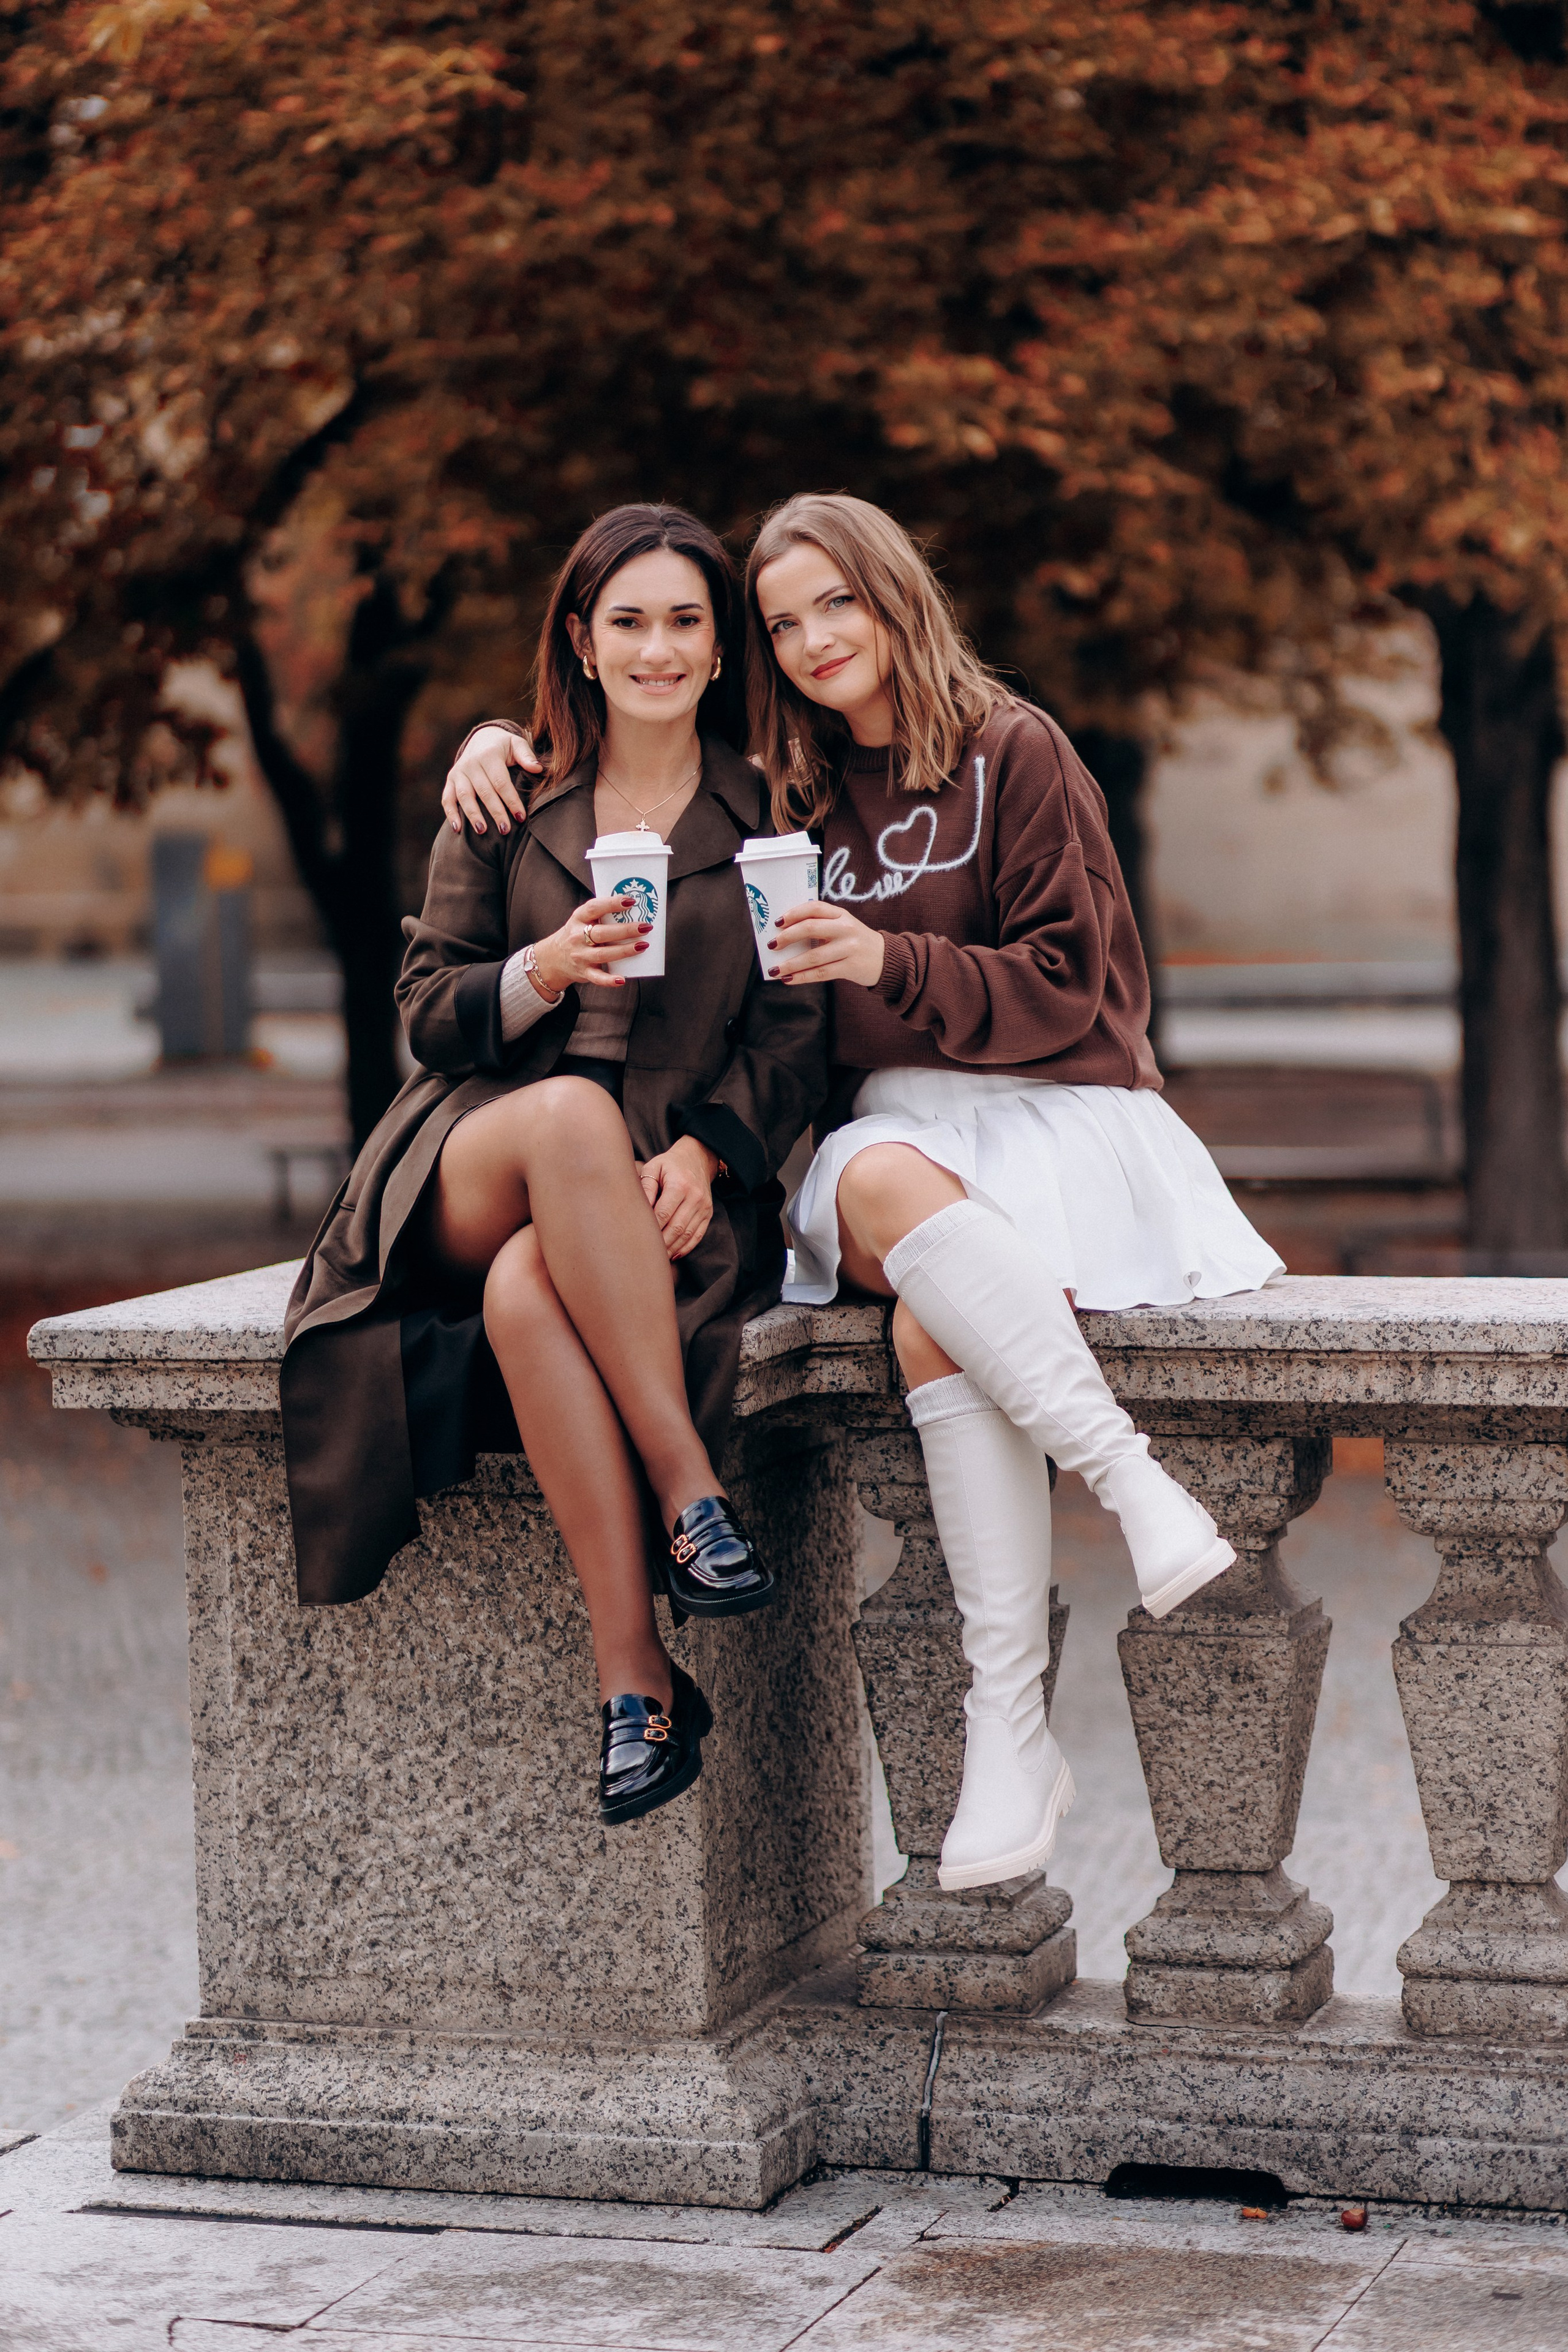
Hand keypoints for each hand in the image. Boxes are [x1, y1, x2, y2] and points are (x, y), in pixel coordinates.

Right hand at [443, 725, 543, 835]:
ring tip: (483, 831)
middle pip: (484, 792)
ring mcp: (459, 772)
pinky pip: (447, 798)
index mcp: (489, 755)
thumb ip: (526, 756)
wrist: (482, 738)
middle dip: (495, 812)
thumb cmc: (504, 747)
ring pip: (464, 796)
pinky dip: (451, 813)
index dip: (511, 800)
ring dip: (473, 815)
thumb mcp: (516, 745)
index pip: (501, 782)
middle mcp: (471, 763)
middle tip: (505, 830)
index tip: (521, 817)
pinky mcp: (451, 780)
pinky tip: (457, 829)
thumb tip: (538, 768)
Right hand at [533, 894, 651, 993]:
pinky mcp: (584, 972)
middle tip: (645, 927)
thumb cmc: (576, 934)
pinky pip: (597, 978)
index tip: (630, 901)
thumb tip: (633, 907)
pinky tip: (622, 980)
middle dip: (625, 930)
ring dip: (624, 951)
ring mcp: (581, 956)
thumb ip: (601, 914)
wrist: (553, 958)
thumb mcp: (582, 920)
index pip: (594, 908)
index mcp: (578, 919)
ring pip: (603, 954)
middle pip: (602, 933)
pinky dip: (609, 980)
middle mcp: (577, 937)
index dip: (612, 903)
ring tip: (643, 946)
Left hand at [638, 1135, 718, 1260]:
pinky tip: (674, 1254)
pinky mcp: (708, 1213)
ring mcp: (704, 1207)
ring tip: (658, 1257)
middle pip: (676, 1228)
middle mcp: (695, 1197)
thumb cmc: (670, 1164)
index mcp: (679, 1185)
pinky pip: (697, 1235)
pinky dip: (686, 1247)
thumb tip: (638, 1208)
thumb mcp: (654, 1167)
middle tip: (647, 1252)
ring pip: (687, 1235)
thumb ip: (646, 1186)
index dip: (651, 1228)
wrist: (697, 1158)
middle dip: (661, 1243)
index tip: (639, 1237)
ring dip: (672, 1248)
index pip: (663, 1213)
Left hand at [767, 900, 885, 986]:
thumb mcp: (844, 926)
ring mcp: (849, 948)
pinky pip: (821, 973)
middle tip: (772, 945)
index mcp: (842, 915)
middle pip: (810, 928)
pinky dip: (802, 977)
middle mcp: (846, 929)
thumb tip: (786, 934)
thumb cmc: (856, 942)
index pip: (815, 908)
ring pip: (813, 956)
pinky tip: (789, 979)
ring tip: (775, 969)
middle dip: (787, 937)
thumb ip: (821, 925)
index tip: (778, 922)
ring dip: (790, 964)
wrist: (886, 959)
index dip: (794, 913)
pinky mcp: (850, 968)